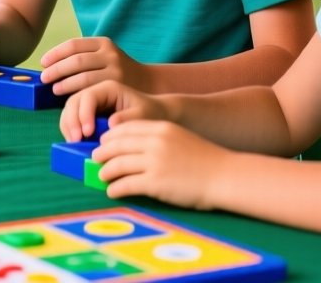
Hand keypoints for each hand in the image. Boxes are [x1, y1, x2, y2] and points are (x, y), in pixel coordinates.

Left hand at [40, 37, 149, 95]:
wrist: (147, 82)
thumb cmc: (117, 71)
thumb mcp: (104, 56)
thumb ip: (84, 58)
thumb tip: (49, 65)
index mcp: (103, 43)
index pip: (73, 45)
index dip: (56, 54)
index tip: (43, 62)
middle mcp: (109, 53)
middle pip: (76, 60)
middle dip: (57, 69)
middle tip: (44, 78)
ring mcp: (115, 69)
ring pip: (83, 76)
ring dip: (65, 82)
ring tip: (54, 88)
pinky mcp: (117, 84)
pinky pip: (91, 89)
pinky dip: (76, 93)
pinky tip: (68, 97)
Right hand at [59, 80, 171, 142]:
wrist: (154, 113)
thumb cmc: (149, 113)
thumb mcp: (142, 115)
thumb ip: (127, 118)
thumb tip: (110, 123)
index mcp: (109, 87)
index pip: (88, 96)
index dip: (84, 114)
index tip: (88, 133)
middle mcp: (96, 91)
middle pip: (74, 101)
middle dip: (72, 121)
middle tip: (76, 141)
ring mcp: (89, 102)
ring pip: (69, 110)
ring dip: (67, 126)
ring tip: (74, 143)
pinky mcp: (86, 112)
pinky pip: (71, 118)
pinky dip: (69, 129)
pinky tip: (74, 142)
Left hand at [93, 120, 231, 209]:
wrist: (225, 175)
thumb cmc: (205, 159)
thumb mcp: (180, 138)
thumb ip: (158, 139)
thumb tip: (135, 148)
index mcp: (160, 128)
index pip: (125, 128)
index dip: (110, 137)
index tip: (103, 143)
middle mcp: (154, 142)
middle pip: (117, 145)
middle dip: (102, 153)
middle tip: (95, 159)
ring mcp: (154, 162)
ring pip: (117, 165)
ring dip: (106, 172)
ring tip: (102, 176)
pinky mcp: (155, 183)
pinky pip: (126, 184)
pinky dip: (115, 188)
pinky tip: (112, 191)